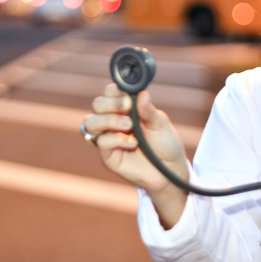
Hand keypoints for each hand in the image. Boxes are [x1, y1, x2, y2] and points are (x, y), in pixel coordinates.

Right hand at [83, 83, 188, 227]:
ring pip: (91, 122)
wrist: (170, 170)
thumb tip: (142, 93)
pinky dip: (116, 139)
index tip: (127, 95)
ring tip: (128, 125)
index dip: (114, 91)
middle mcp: (114, 121)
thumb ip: (149, 110)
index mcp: (126, 109)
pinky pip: (100, 142)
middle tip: (127, 107)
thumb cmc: (165, 144)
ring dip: (108, 119)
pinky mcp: (108, 155)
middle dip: (110, 103)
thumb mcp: (161, 123)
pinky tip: (132, 143)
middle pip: (97, 104)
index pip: (109, 93)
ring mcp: (109, 138)